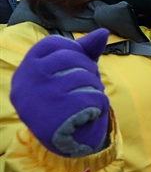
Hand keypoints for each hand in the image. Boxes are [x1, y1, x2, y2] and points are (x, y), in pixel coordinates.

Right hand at [10, 29, 109, 156]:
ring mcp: (40, 98)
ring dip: (95, 89)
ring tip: (85, 102)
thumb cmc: (66, 98)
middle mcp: (27, 81)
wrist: (65, 139)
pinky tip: (89, 115)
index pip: (55, 43)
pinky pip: (92, 98)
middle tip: (86, 87)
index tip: (75, 68)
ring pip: (86, 78)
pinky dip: (99, 105)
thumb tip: (103, 32)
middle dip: (89, 71)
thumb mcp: (71, 70)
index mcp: (26, 67)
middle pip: (73, 58)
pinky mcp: (55, 117)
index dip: (75, 52)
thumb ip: (85, 50)